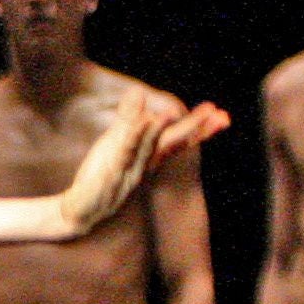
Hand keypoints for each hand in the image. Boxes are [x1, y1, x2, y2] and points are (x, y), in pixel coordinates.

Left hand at [54, 93, 227, 237]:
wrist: (81, 211)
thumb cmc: (101, 177)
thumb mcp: (116, 145)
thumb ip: (129, 119)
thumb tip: (138, 91)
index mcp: (148, 157)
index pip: (178, 140)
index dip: (200, 129)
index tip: (221, 115)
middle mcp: (142, 164)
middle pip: (171, 143)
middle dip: (193, 128)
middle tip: (218, 115)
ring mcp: (127, 170)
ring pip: (146, 148)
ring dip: (158, 131)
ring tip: (169, 113)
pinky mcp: (108, 175)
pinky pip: (121, 155)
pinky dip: (130, 141)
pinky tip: (138, 127)